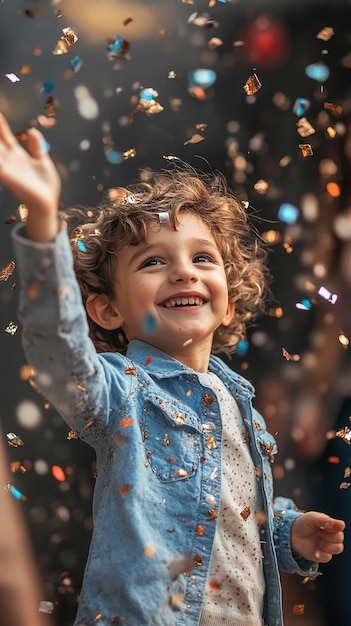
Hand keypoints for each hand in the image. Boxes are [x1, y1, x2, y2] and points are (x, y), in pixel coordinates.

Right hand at [0, 112, 60, 241]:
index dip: (0, 123)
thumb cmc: (45, 186)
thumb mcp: (42, 161)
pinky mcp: (6, 175)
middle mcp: (8, 159)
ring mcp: (6, 167)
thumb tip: (32, 130)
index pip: (4, 135)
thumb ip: (36, 147)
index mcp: (17, 155)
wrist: (47, 204)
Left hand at [291, 511, 344, 562]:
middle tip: (319, 532)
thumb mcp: (311, 518)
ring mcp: (327, 546)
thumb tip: (333, 522)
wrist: (292, 535)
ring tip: (318, 541)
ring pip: (338, 548)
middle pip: (339, 537)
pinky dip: (322, 554)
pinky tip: (315, 551)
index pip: (339, 526)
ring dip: (327, 545)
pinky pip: (328, 557)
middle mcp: (331, 535)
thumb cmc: (303, 524)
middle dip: (329, 536)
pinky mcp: (323, 555)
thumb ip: (322, 519)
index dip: (336, 526)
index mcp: (330, 524)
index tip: (327, 526)